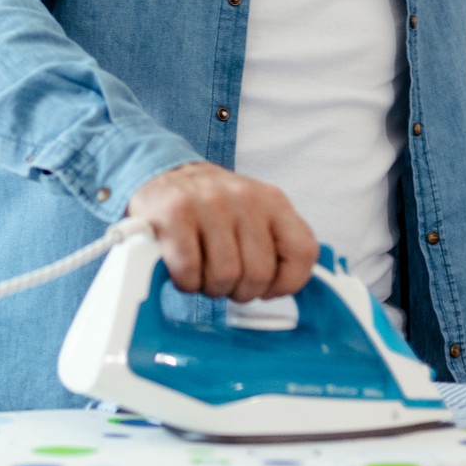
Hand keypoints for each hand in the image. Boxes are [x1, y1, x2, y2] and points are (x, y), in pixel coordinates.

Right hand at [125, 161, 318, 300]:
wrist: (162, 174)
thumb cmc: (212, 206)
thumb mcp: (254, 213)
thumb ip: (276, 243)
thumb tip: (286, 287)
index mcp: (272, 200)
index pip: (303, 252)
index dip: (287, 283)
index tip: (268, 288)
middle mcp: (244, 197)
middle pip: (259, 274)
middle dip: (240, 291)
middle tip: (226, 281)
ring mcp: (208, 203)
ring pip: (224, 276)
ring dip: (211, 288)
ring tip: (203, 273)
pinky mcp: (174, 213)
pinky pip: (189, 271)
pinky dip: (186, 282)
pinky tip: (183, 271)